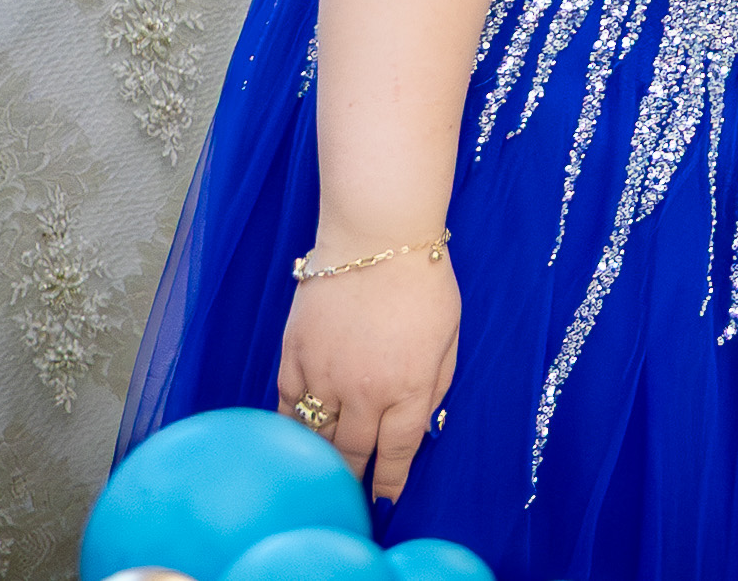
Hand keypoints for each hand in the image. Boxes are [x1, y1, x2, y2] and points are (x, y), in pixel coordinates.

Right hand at [276, 248, 457, 503]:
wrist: (376, 235)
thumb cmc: (422, 282)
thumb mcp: (450, 339)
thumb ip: (435, 387)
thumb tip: (421, 426)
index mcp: (409, 389)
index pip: (397, 454)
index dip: (390, 483)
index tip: (384, 501)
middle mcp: (365, 391)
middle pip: (352, 454)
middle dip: (351, 480)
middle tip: (348, 496)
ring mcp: (325, 375)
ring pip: (315, 435)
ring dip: (318, 456)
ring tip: (320, 470)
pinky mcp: (295, 355)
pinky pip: (287, 403)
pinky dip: (291, 421)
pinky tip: (297, 431)